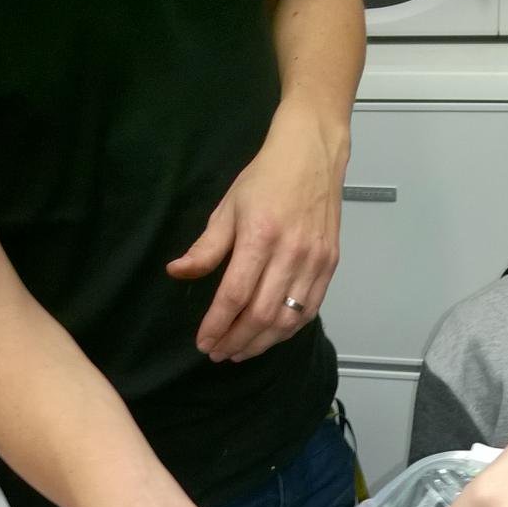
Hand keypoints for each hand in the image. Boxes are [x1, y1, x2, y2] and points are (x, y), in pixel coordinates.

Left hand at [166, 100, 346, 361]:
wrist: (312, 154)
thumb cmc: (266, 178)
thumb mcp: (228, 208)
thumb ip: (205, 248)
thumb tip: (178, 273)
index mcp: (260, 236)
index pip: (235, 294)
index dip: (217, 324)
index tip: (203, 341)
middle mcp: (290, 253)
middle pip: (261, 315)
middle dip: (236, 340)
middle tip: (217, 352)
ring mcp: (314, 262)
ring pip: (287, 320)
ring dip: (261, 343)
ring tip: (239, 351)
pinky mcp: (330, 265)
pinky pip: (309, 311)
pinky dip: (287, 331)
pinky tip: (269, 337)